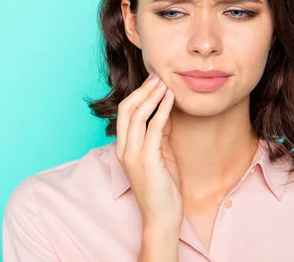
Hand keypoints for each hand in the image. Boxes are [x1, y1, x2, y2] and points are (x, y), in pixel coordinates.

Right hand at [115, 71, 182, 231]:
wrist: (162, 217)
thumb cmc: (162, 188)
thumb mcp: (159, 155)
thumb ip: (158, 134)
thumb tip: (164, 111)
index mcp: (123, 147)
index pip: (125, 112)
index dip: (138, 93)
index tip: (152, 79)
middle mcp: (123, 149)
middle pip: (127, 109)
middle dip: (143, 89)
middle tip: (157, 75)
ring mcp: (133, 154)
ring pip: (137, 114)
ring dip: (152, 95)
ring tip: (164, 82)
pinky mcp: (146, 160)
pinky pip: (153, 127)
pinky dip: (162, 109)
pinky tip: (170, 99)